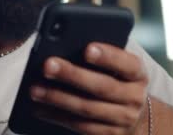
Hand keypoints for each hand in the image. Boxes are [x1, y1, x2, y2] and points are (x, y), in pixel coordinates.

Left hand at [30, 43, 148, 134]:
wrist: (136, 116)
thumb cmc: (118, 79)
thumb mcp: (119, 66)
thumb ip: (102, 56)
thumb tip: (66, 45)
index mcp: (138, 74)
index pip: (127, 63)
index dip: (108, 56)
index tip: (87, 48)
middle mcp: (134, 97)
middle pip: (102, 87)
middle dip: (73, 75)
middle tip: (47, 65)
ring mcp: (122, 119)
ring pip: (87, 108)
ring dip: (58, 98)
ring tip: (34, 88)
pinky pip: (79, 126)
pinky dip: (57, 117)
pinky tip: (39, 107)